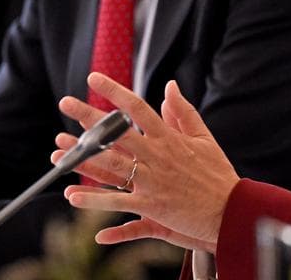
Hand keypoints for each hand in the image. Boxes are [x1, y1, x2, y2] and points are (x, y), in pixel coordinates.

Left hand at [55, 74, 239, 254]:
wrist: (231, 210)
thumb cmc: (218, 174)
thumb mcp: (204, 137)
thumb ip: (184, 112)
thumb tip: (170, 86)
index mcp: (169, 138)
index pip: (137, 107)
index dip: (114, 91)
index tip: (94, 78)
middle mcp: (157, 156)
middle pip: (117, 133)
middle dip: (89, 117)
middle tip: (66, 103)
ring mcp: (152, 182)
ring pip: (112, 166)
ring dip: (83, 158)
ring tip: (59, 150)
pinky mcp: (150, 206)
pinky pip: (117, 202)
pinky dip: (95, 201)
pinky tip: (73, 196)